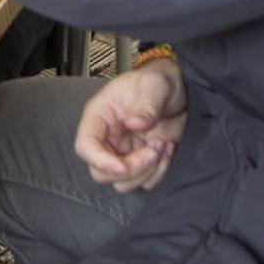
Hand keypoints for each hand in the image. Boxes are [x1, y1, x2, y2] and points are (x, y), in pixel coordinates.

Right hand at [73, 57, 186, 192]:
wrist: (178, 90)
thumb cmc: (158, 82)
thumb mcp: (155, 84)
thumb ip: (146, 103)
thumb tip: (135, 123)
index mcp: (100, 116)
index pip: (85, 145)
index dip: (99, 160)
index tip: (122, 166)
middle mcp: (107, 138)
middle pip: (102, 172)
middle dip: (131, 169)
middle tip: (153, 149)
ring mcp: (123, 153)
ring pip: (123, 182)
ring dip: (147, 172)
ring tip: (163, 145)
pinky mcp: (141, 162)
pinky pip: (145, 182)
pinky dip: (159, 172)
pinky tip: (168, 148)